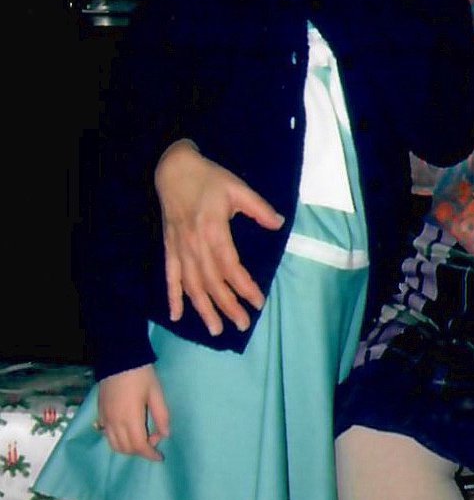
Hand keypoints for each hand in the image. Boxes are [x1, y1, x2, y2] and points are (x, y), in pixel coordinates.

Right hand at [97, 365, 169, 460]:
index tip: (160, 457)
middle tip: (154, 437)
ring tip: (142, 435)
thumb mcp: (156, 393)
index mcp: (130, 418)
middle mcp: (114, 422)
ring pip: (114, 445)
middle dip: (141, 450)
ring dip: (128, 447)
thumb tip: (165, 435)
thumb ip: (161, 415)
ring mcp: (104, 418)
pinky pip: (106, 435)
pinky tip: (128, 430)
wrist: (118, 358)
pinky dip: (117, 440)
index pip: (139, 446)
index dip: (150, 455)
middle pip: (126, 449)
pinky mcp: (99, 413)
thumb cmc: (141, 374)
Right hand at [155, 140, 283, 335]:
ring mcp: (180, 249)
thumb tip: (279, 223)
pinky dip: (172, 297)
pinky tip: (176, 315)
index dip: (244, 287)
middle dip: (228, 306)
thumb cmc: (209, 178)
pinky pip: (170, 277)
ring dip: (204, 309)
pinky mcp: (169, 249)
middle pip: (212, 283)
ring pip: (192, 285)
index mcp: (213, 230)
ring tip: (216, 330)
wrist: (173, 169)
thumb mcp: (238, 188)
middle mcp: (195, 245)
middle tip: (243, 325)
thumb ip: (259, 208)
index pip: (230, 267)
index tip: (258, 302)